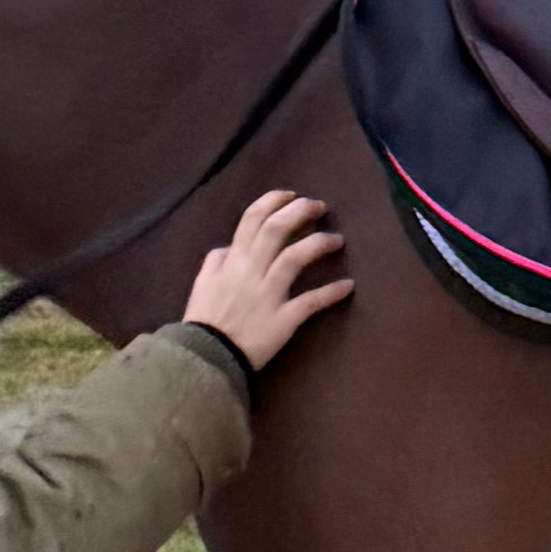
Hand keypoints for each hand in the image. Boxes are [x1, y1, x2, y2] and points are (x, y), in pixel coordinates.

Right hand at [184, 190, 352, 371]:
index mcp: (232, 261)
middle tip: (319, 206)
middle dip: (300, 212)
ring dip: (319, 244)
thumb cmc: (204, 320)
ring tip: (337, 239)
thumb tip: (229, 247)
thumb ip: (215, 262)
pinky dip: (331, 292)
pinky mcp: (284, 319)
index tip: (291, 195)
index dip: (273, 202)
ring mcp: (268, 294)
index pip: (252, 220)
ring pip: (294, 258)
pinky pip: (310, 302)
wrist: (205, 356)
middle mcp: (250, 272)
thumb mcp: (202, 284)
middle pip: (276, 230)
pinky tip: (348, 285)